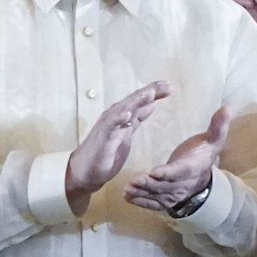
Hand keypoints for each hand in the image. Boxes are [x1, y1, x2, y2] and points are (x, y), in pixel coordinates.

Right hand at [63, 82, 171, 211]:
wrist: (86, 172)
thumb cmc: (106, 153)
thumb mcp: (127, 135)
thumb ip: (137, 120)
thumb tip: (151, 105)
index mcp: (123, 117)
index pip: (140, 101)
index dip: (154, 92)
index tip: (169, 86)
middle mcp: (115, 118)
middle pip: (134, 101)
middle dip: (150, 92)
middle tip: (167, 85)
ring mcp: (108, 126)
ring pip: (123, 109)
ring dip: (136, 101)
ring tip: (150, 93)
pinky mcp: (102, 138)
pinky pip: (109, 126)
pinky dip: (118, 119)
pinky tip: (127, 114)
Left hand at [123, 107, 230, 216]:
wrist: (203, 177)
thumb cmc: (204, 153)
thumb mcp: (213, 139)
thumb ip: (218, 126)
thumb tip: (227, 108)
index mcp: (191, 168)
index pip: (179, 171)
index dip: (167, 173)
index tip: (154, 172)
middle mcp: (182, 184)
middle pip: (164, 186)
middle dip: (148, 185)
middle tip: (133, 182)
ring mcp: (173, 194)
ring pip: (156, 196)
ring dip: (141, 194)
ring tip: (127, 190)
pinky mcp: (165, 200)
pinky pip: (153, 203)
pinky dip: (140, 202)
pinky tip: (127, 197)